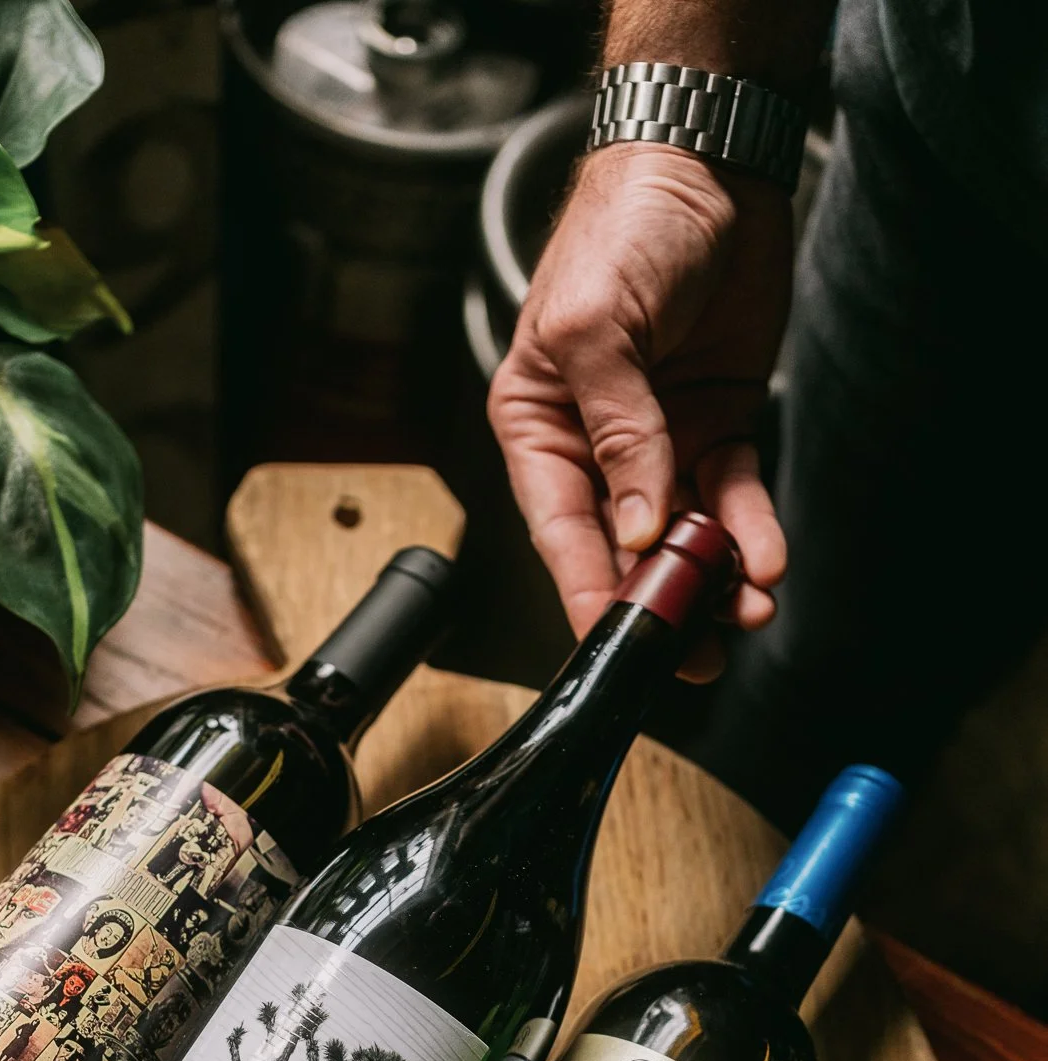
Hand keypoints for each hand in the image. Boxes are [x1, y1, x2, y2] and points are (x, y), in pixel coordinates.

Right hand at [488, 142, 793, 674]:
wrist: (708, 163)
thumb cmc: (623, 229)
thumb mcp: (598, 331)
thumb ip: (619, 434)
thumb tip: (634, 528)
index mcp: (538, 427)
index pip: (560, 531)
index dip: (588, 592)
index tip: (614, 645)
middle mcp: (596, 446)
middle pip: (624, 548)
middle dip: (660, 603)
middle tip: (693, 654)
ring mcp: (660, 442)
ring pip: (684, 534)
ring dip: (714, 578)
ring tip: (747, 612)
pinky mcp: (717, 426)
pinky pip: (733, 495)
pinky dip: (750, 531)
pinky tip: (765, 562)